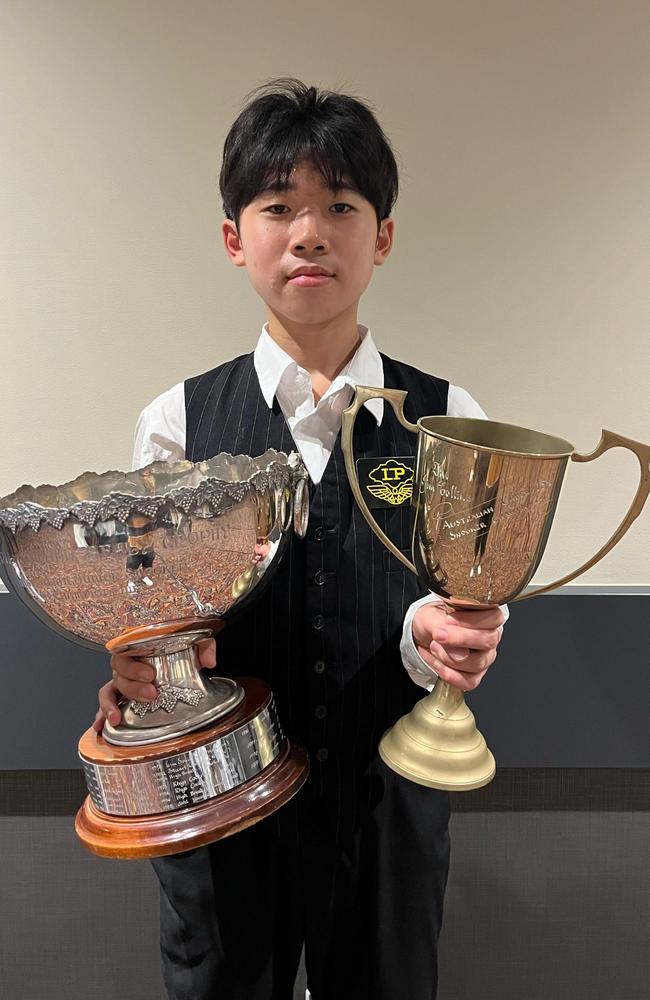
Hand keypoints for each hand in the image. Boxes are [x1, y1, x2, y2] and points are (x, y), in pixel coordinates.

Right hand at [92, 638, 216, 732]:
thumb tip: (208, 661)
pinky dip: (102, 715)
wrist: (184, 662)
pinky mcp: (122, 698)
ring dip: (110, 705)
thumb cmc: (182, 651)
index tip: (150, 674)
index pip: (126, 652)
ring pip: (108, 691)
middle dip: (133, 687)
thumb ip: (204, 646)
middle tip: (151, 694)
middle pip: (119, 674)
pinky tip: (101, 727)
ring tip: (117, 718)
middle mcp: (127, 666)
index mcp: (140, 649)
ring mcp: (123, 682)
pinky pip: (106, 705)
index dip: (134, 666)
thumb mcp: (195, 644)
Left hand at [411, 604, 503, 691]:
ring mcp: (484, 658)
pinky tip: (438, 664)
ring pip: (478, 663)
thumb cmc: (433, 621)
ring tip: (434, 646)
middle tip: (439, 635)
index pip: (494, 618)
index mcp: (485, 616)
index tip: (449, 620)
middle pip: (488, 641)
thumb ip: (443, 626)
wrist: (423, 636)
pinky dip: (450, 675)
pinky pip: (469, 682)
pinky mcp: (475, 676)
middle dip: (460, 639)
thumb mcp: (431, 615)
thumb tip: (460, 651)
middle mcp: (489, 637)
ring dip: (451, 657)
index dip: (472, 620)